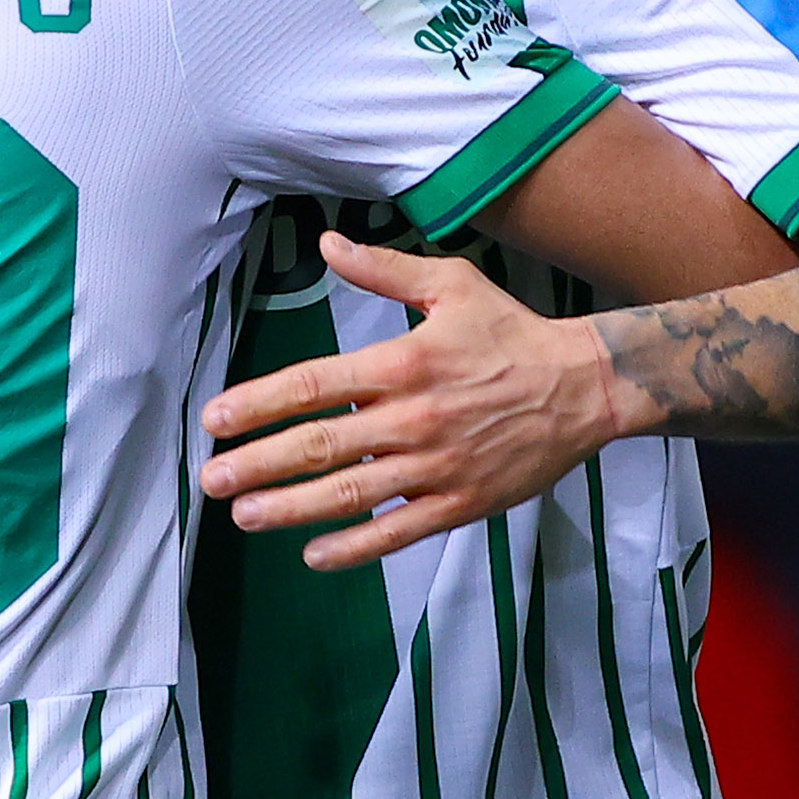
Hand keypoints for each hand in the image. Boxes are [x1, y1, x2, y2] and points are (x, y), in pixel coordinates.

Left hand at [195, 233, 644, 572]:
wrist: (587, 386)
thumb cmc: (512, 334)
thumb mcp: (452, 286)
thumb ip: (383, 269)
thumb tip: (328, 243)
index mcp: (403, 362)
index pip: (314, 385)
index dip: (259, 404)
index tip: (216, 419)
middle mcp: (413, 417)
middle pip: (319, 444)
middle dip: (257, 464)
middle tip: (211, 479)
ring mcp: (436, 465)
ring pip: (350, 494)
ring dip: (290, 508)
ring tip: (244, 515)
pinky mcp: (461, 501)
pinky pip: (398, 531)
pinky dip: (354, 548)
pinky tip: (314, 555)